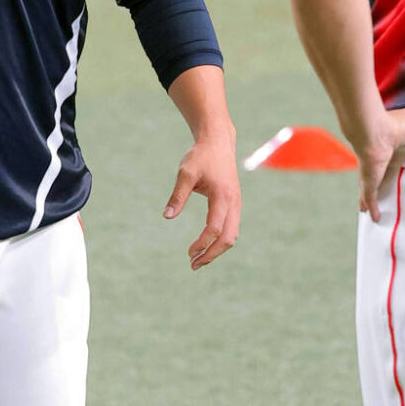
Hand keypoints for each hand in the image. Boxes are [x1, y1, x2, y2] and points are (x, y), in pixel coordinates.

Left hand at [163, 132, 240, 269]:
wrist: (217, 141)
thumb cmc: (200, 156)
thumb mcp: (185, 174)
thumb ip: (177, 196)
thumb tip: (167, 217)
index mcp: (223, 195)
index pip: (215, 228)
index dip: (202, 243)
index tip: (188, 252)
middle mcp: (234, 202)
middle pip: (229, 238)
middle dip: (212, 254)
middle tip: (193, 264)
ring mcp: (237, 203)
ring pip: (233, 235)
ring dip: (217, 249)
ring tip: (198, 259)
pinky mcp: (235, 203)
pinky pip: (232, 228)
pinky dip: (221, 240)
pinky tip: (206, 244)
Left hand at [349, 105, 404, 223]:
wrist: (375, 130)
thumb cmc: (396, 122)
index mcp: (389, 147)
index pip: (391, 158)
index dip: (392, 163)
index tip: (396, 168)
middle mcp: (378, 161)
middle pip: (378, 175)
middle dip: (379, 183)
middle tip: (386, 194)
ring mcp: (372, 172)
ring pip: (370, 188)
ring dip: (371, 198)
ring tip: (375, 210)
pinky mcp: (370, 181)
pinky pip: (370, 197)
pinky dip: (372, 207)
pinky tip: (375, 218)